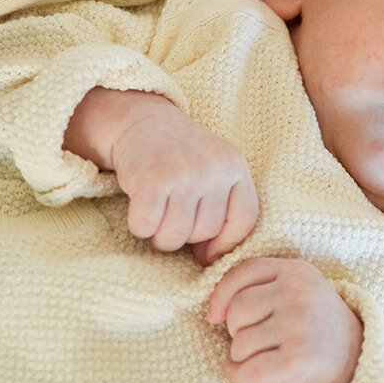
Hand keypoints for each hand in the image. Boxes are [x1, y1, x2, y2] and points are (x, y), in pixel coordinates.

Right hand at [64, 86, 257, 261]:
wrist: (144, 122)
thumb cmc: (181, 157)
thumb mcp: (215, 171)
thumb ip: (223, 208)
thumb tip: (211, 260)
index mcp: (235, 165)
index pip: (244, 220)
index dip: (225, 242)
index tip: (206, 249)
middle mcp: (213, 168)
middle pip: (206, 232)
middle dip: (186, 233)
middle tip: (173, 211)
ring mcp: (183, 173)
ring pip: (175, 236)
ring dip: (160, 233)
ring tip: (158, 210)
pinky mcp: (151, 180)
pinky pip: (146, 228)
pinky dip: (139, 225)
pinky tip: (141, 205)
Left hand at [208, 257, 363, 382]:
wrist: (352, 358)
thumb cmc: (309, 323)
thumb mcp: (292, 290)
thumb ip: (257, 286)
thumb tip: (213, 313)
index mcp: (296, 271)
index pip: (242, 273)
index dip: (221, 296)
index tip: (216, 316)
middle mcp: (298, 294)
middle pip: (237, 310)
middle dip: (237, 330)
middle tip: (257, 340)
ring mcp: (298, 326)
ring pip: (240, 343)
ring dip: (242, 357)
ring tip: (264, 357)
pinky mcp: (296, 360)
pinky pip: (247, 372)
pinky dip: (240, 379)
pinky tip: (250, 378)